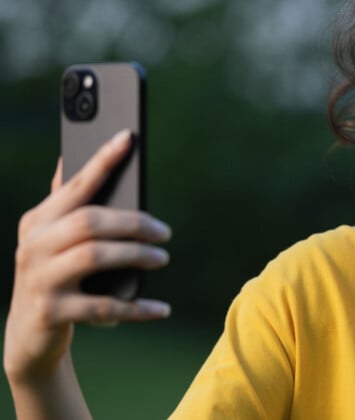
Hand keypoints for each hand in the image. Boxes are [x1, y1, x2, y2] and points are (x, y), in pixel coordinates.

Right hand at [4, 130, 171, 382]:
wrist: (28, 334)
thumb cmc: (53, 275)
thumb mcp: (53, 239)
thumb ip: (64, 204)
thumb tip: (69, 158)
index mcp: (38, 220)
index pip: (74, 184)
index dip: (102, 160)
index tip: (128, 138)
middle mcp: (34, 245)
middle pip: (90, 221)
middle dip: (133, 222)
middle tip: (164, 232)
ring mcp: (40, 279)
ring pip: (94, 256)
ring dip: (136, 256)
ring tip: (162, 258)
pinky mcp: (52, 311)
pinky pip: (104, 307)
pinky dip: (137, 308)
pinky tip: (161, 308)